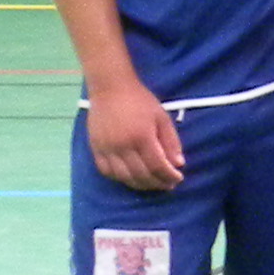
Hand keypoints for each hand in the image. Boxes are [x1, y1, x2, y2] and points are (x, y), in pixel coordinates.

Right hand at [84, 76, 186, 191]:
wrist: (110, 88)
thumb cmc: (140, 101)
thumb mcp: (162, 118)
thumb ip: (171, 142)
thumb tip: (178, 164)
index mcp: (142, 137)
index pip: (157, 166)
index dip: (169, 176)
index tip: (178, 179)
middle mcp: (122, 146)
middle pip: (141, 175)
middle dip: (157, 183)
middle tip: (167, 185)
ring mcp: (106, 148)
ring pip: (123, 176)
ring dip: (139, 184)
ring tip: (151, 184)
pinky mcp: (95, 148)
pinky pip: (106, 171)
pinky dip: (119, 178)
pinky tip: (130, 178)